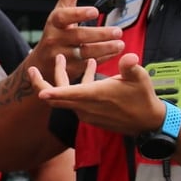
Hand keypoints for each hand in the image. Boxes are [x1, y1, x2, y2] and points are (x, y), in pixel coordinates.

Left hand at [29, 51, 166, 134]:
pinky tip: (89, 68)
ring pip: (65, 97)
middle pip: (55, 98)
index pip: (66, 94)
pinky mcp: (90, 115)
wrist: (148, 122)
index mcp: (94, 96)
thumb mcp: (139, 79)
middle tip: (32, 68)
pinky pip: (76, 99)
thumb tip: (129, 58)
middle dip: (42, 82)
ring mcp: (87, 112)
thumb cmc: (143, 99)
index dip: (49, 90)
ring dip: (61, 79)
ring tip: (63, 59)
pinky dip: (74, 86)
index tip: (36, 85)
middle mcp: (86, 107)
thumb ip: (130, 67)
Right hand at [31, 0, 123, 80]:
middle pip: (79, 36)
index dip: (78, 13)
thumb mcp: (60, 11)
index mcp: (55, 23)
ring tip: (120, 44)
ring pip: (85, 53)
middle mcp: (55, 39)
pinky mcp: (70, 71)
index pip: (64, 16)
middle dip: (99, 34)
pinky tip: (115, 54)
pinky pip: (88, 65)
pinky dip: (103, 60)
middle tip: (118, 31)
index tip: (95, 11)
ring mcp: (62, 57)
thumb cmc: (55, 32)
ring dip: (105, 49)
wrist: (41, 64)